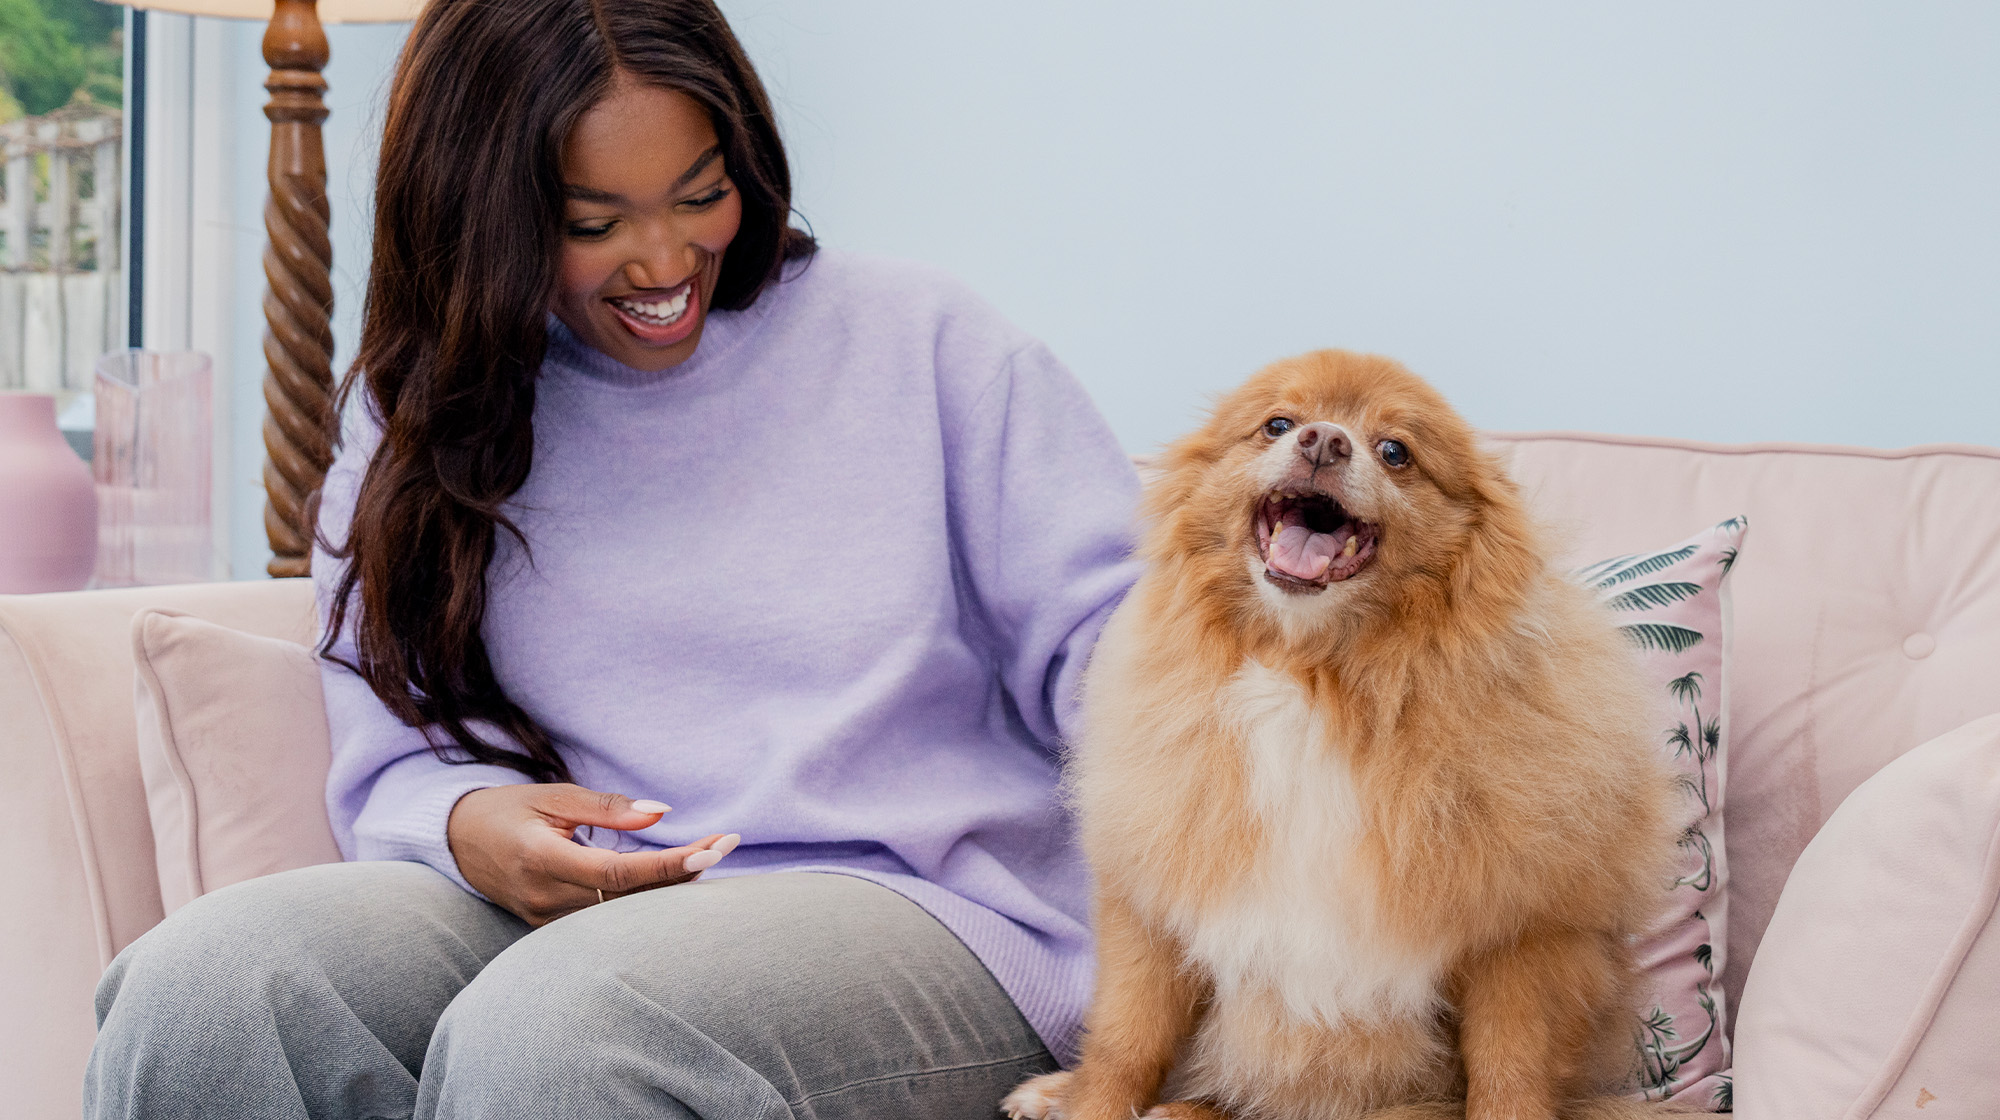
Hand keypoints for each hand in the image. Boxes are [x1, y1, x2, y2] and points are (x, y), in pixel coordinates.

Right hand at [447, 783, 739, 925]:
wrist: (456, 840)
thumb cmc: (507, 809)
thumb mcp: (553, 796)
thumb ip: (606, 807)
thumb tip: (661, 813)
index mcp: (541, 859)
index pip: (619, 874)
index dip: (671, 866)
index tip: (714, 847)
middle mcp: (543, 898)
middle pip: (629, 899)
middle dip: (682, 874)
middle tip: (725, 844)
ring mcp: (544, 919)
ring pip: (620, 914)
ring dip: (666, 889)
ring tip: (707, 855)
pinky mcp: (548, 927)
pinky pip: (604, 919)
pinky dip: (639, 900)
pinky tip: (670, 879)